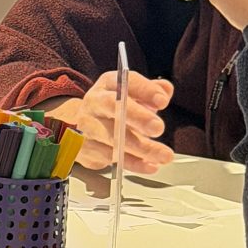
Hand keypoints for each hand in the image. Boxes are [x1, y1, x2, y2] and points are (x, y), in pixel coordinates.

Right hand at [50, 71, 174, 173]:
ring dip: (141, 147)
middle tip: (158, 128)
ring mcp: (86, 125)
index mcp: (107, 85)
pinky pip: (110, 157)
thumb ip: (150, 92)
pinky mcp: (84, 148)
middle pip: (111, 105)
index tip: (162, 101)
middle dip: (137, 117)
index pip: (124, 82)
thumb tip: (165, 90)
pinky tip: (150, 165)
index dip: (144, 90)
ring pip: (112, 137)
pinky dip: (133, 163)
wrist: (82, 127)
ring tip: (163, 155)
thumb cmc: (113, 110)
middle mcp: (93, 102)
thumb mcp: (132, 95)